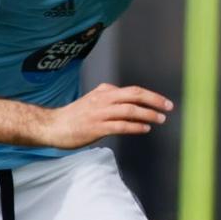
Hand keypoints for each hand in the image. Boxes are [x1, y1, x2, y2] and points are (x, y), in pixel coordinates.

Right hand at [36, 83, 172, 148]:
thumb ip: (108, 98)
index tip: (164, 102)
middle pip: (134, 95)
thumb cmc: (73, 116)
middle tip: (168, 107)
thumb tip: (126, 98)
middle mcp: (103, 100)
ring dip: (147, 114)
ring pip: (129, 110)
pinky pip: (120, 125)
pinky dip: (135, 126)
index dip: (151, 96)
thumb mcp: (92, 100)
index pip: (132, 90)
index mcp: (104, 92)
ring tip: (160, 119)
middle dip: (154, 100)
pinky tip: (144, 129)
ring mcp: (100, 113)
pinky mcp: (96, 127)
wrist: (52, 126)